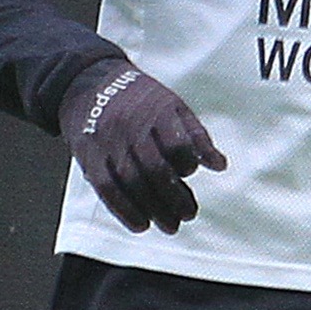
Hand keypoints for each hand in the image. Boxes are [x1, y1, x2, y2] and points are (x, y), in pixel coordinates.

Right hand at [58, 61, 227, 234]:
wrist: (90, 84)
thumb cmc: (141, 99)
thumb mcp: (172, 105)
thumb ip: (196, 135)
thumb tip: (220, 166)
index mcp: (157, 111)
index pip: (176, 143)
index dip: (187, 163)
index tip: (189, 173)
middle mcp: (131, 127)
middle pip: (155, 168)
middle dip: (174, 197)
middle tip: (188, 215)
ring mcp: (109, 143)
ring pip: (132, 182)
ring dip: (153, 209)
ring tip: (171, 226)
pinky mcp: (90, 157)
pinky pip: (107, 189)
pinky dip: (124, 210)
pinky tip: (141, 224)